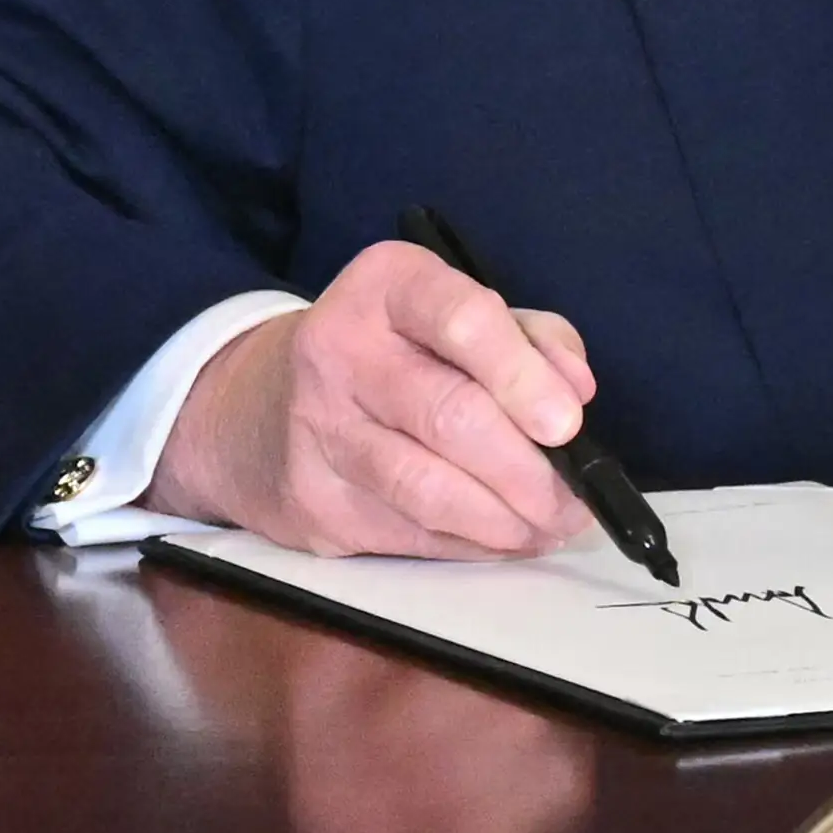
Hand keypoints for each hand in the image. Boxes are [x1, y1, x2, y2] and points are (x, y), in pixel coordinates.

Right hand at [154, 237, 599, 553]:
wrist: (257, 409)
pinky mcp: (315, 503)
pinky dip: (470, 545)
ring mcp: (319, 432)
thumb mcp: (454, 316)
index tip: (568, 424)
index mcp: (387, 286)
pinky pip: (410, 534)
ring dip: (506, 522)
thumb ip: (529, 339)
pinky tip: (501, 540)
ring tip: (548, 527)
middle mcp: (340, 350)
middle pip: (450, 416)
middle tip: (575, 501)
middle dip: (528, 471)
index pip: (460, 318)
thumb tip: (575, 390)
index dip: (521, 374)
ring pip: (429, 490)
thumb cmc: (390, 354)